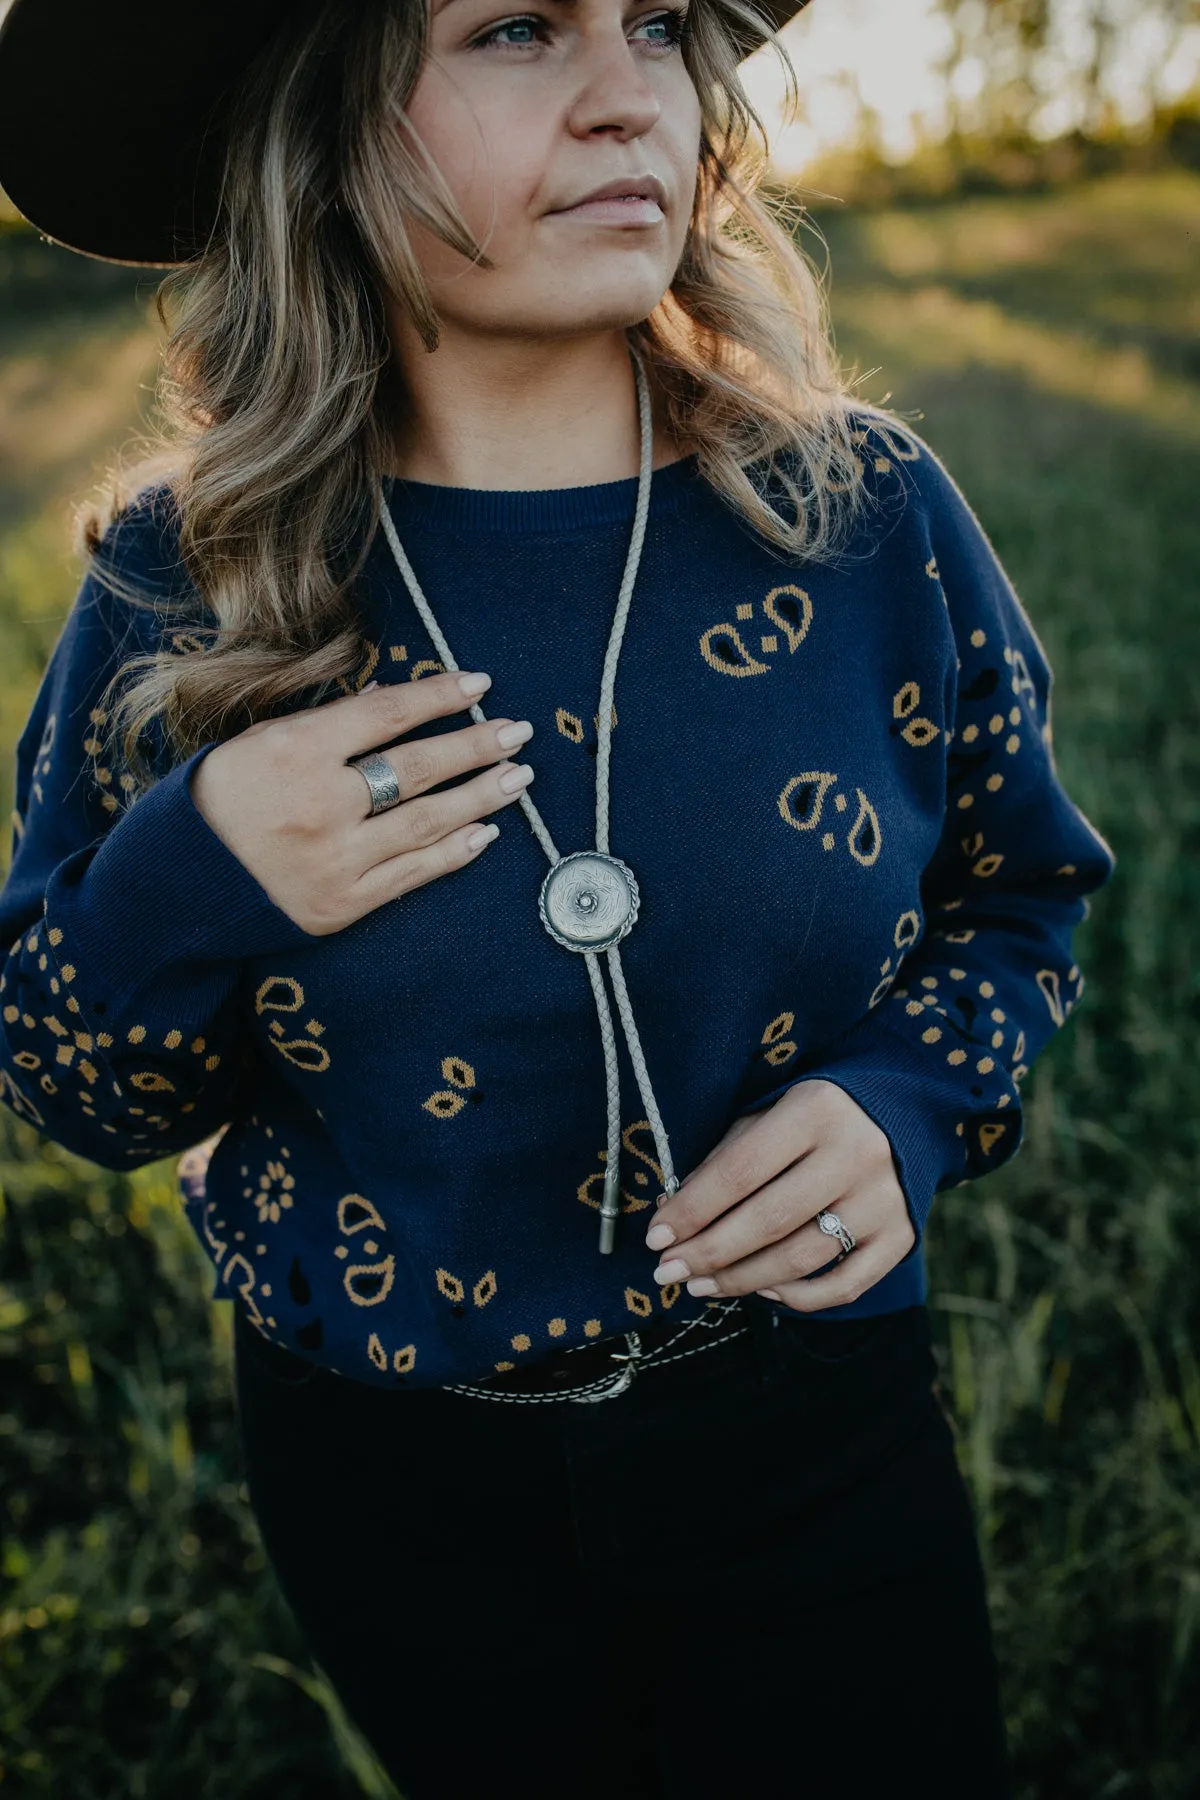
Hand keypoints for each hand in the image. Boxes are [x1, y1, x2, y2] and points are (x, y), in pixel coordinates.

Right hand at [188, 670, 535, 935]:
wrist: (175, 884)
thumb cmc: (220, 799)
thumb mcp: (258, 742)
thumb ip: (327, 725)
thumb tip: (396, 699)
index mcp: (295, 750)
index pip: (387, 713)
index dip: (439, 696)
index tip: (480, 684)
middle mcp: (321, 805)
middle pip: (419, 767)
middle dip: (477, 745)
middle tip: (519, 731)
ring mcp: (334, 860)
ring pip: (426, 822)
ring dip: (481, 797)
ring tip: (518, 776)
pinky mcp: (341, 905)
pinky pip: (412, 875)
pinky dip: (453, 852)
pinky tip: (486, 832)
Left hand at [644, 1079, 916, 1311]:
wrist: (901, 1115)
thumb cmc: (813, 1119)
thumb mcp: (767, 1117)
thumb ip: (721, 1162)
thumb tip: (669, 1215)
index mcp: (815, 1111)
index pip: (741, 1170)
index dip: (693, 1209)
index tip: (655, 1237)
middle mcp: (856, 1154)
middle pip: (769, 1220)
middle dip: (708, 1252)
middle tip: (667, 1271)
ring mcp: (883, 1200)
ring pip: (800, 1259)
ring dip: (741, 1280)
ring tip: (700, 1285)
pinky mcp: (900, 1236)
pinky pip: (843, 1286)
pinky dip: (796, 1298)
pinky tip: (761, 1291)